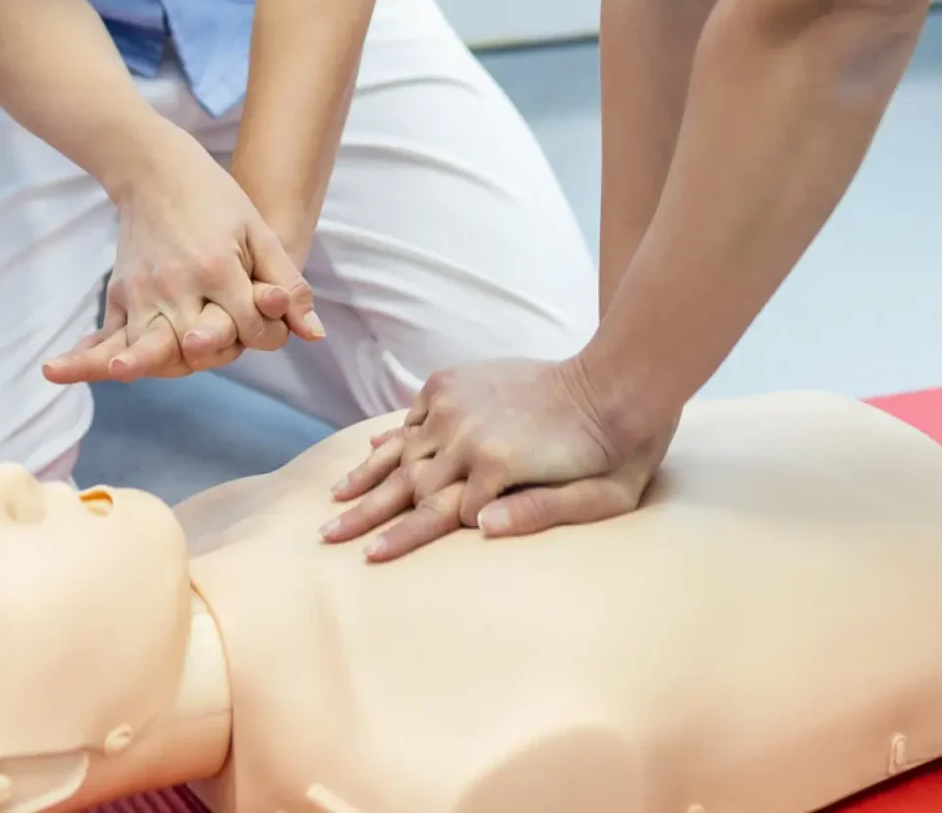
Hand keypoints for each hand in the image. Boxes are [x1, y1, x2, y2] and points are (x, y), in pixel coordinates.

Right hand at [42, 130, 324, 384]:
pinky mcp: (117, 293)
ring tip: (134, 366)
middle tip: (220, 344)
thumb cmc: (215, 198)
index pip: (249, 329)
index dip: (265, 332)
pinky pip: (110, 337)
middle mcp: (175, 284)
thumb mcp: (258, 231)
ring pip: (149, 349)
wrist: (153, 167)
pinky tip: (73, 370)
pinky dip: (100, 357)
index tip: (266, 320)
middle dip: (216, 352)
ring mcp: (140, 290)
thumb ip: (287, 284)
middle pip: (197, 347)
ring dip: (152, 362)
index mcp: (216, 268)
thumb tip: (314, 335)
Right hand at [319, 354, 678, 561]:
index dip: (403, 540)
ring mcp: (458, 404)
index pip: (437, 515)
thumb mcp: (599, 500)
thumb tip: (480, 527)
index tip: (369, 559)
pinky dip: (394, 434)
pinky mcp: (457, 382)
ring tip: (336, 498)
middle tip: (328, 535)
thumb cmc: (612, 455)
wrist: (613, 383)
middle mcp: (466, 433)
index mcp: (496, 466)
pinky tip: (372, 451)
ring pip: (402, 449)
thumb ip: (540, 516)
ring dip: (369, 475)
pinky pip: (416, 413)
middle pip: (406, 483)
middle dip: (366, 513)